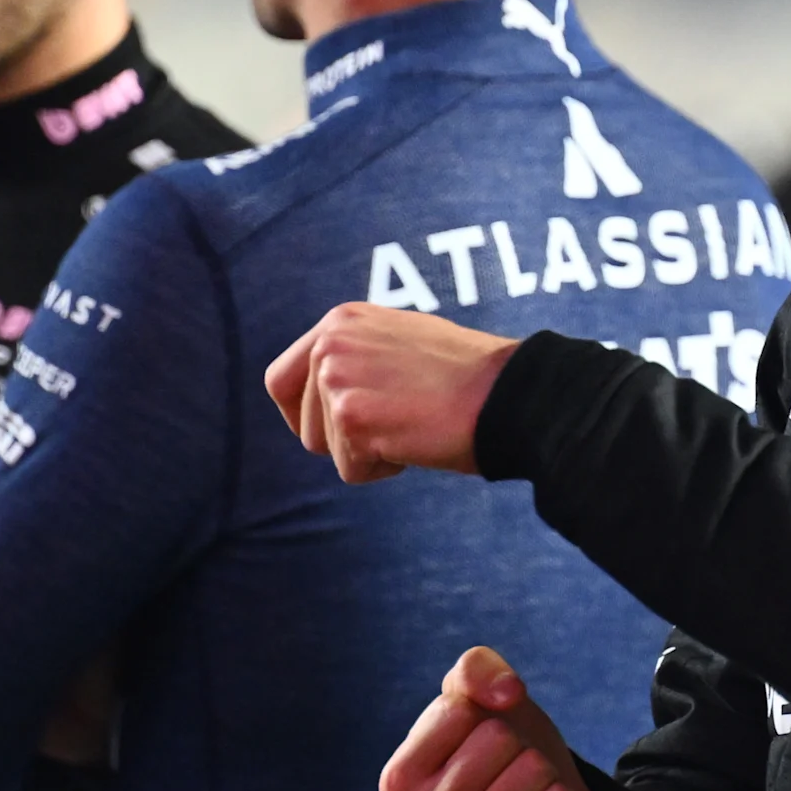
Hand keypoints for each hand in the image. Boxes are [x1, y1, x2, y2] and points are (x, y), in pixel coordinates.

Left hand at [264, 303, 517, 482]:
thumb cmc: (468, 377)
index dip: (300, 416)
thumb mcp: (399, 343)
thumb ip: (357, 357)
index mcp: (340, 320)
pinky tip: (416, 440)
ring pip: (326, 449)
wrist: (509, 394)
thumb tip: (327, 391)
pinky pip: (351, 469)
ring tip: (412, 425)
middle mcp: (330, 342)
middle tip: (394, 426)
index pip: (281, 379)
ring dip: (366, 453)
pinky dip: (383, 469)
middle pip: (302, 425)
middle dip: (342, 441)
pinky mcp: (350, 415)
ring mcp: (337, 377)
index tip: (335, 430)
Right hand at [379, 647, 613, 790]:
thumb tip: (507, 693)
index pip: (458, 710)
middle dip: (516, 744)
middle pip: (498, 738)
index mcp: (398, 782)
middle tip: (508, 773)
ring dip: (541, 771)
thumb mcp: (478, 701)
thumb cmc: (503, 754)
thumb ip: (474, 670)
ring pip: (533, 768)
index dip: (482, 713)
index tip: (478, 743)